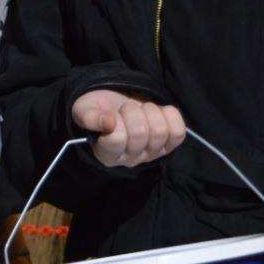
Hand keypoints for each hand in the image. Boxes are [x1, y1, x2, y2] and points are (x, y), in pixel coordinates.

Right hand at [71, 89, 185, 167]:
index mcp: (107, 154)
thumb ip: (90, 118)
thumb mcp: (85, 110)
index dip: (114, 120)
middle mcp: (131, 159)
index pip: (116, 139)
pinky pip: (178, 132)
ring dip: (150, 111)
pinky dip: (169, 115)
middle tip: (126, 108)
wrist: (118, 103)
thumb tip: (108, 122)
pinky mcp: (170, 144)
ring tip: (141, 110)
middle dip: (132, 111)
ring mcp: (152, 153)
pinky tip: (158, 112)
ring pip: (160, 131)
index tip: (110, 115)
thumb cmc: (99, 109)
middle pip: (140, 133)